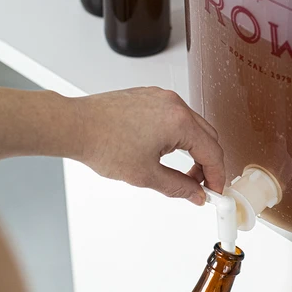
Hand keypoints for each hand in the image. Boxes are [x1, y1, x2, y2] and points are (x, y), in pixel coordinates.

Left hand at [75, 88, 224, 204]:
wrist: (75, 125)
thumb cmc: (102, 143)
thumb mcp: (146, 175)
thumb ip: (179, 187)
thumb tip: (195, 194)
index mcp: (179, 122)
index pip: (213, 152)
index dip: (217, 177)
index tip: (214, 191)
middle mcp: (174, 105)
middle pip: (208, 138)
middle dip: (208, 164)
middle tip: (199, 185)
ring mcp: (163, 98)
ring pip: (194, 127)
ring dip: (194, 150)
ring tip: (182, 172)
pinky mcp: (151, 97)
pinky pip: (178, 117)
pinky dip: (180, 137)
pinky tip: (168, 152)